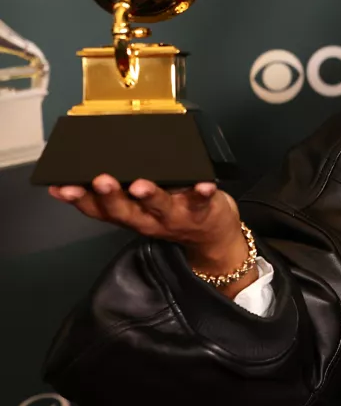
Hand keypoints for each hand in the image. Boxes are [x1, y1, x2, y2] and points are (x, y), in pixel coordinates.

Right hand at [48, 176, 254, 293]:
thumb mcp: (139, 208)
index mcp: (129, 214)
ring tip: (140, 185)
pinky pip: (201, 201)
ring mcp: (175, 216)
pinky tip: (204, 184)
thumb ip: (119, 194)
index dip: (79, 200)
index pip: (98, 210)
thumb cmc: (171, 213)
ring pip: (159, 206)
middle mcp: (148, 218)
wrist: (212, 239)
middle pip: (124, 210)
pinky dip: (202, 192)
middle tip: (100, 180)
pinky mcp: (202, 210)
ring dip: (149, 195)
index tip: (62, 187)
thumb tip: (92, 166)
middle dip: (110, 195)